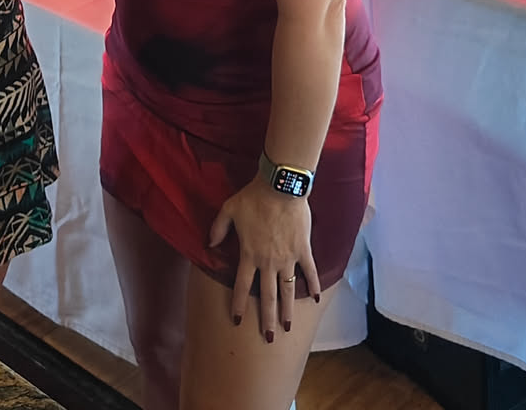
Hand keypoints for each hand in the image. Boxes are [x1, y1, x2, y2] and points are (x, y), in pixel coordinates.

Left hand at [207, 175, 319, 340]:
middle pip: (267, 296)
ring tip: (288, 327)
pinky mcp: (303, 250)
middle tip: (268, 338)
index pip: (241, 286)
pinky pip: (309, 272)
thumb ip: (218, 229)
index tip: (237, 321)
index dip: (239, 304)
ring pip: (288, 291)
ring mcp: (287, 258)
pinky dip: (314, 285)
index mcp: (249, 255)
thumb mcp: (228, 210)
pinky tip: (316, 298)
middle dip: (266, 319)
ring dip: (288, 311)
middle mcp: (268, 262)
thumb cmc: (253, 197)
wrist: (280, 187)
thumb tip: (208, 245)